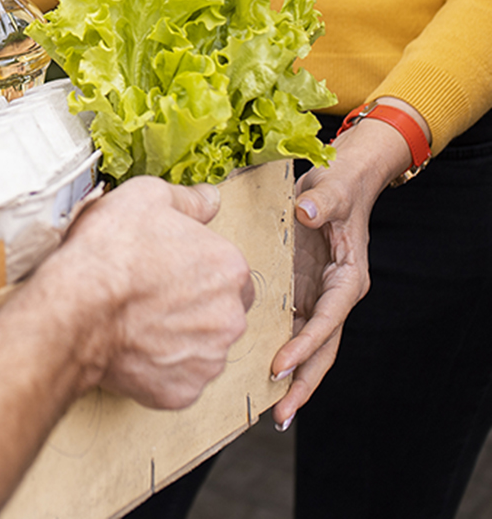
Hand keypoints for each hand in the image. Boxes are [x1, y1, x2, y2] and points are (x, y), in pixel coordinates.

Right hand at [39, 177, 253, 409]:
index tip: (169, 271)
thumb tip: (210, 199)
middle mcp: (230, 317)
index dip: (198, 270)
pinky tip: (133, 349)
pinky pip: (177, 380)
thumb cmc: (108, 254)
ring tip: (138, 324)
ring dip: (178, 339)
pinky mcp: (182, 391)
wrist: (75, 309)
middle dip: (194, 307)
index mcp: (229, 268)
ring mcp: (207, 359)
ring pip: (201, 348)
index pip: (230, 272)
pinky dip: (159, 369)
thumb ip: (188, 200)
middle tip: (151, 298)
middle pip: (221, 312)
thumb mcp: (146, 198)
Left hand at [269, 101, 421, 428]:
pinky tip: (252, 378)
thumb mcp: (330, 190)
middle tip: (278, 414)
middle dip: (302, 384)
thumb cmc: (336, 187)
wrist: (338, 183)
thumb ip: (321, 201)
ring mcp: (314, 300)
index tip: (279, 365)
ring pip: (304, 349)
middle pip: (320, 350)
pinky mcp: (298, 296)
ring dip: (289, 380)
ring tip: (266, 412)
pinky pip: (287, 332)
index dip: (304, 345)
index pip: (327, 320)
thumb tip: (308, 213)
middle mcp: (332, 297)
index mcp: (346, 280)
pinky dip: (274, 355)